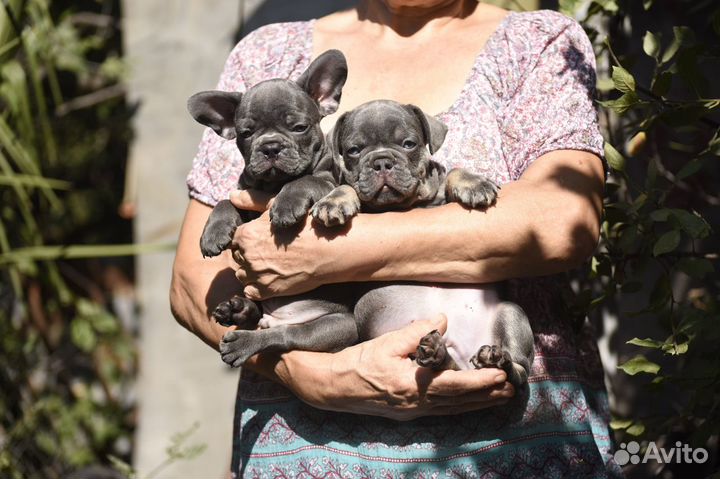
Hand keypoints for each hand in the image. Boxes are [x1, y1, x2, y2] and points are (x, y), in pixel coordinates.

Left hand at [229, 189, 328, 299]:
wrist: (328, 249)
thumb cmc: (305, 224)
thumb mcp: (278, 206)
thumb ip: (253, 201)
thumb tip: (232, 196)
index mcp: (246, 234)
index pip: (235, 241)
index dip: (248, 241)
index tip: (262, 241)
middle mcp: (248, 255)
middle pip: (238, 258)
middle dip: (249, 256)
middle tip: (269, 253)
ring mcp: (257, 275)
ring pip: (242, 275)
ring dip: (252, 272)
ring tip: (271, 266)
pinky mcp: (267, 290)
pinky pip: (250, 292)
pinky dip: (256, 288)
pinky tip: (271, 279)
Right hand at [271, 314, 514, 419]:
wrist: (332, 387)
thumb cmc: (358, 363)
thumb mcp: (387, 342)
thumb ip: (418, 332)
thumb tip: (443, 321)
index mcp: (413, 386)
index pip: (455, 385)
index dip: (480, 382)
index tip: (501, 376)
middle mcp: (417, 404)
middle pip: (460, 402)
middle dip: (488, 396)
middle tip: (512, 389)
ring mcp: (413, 412)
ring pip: (453, 409)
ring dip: (478, 403)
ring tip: (500, 397)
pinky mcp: (408, 413)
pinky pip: (442, 410)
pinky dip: (461, 406)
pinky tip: (469, 401)